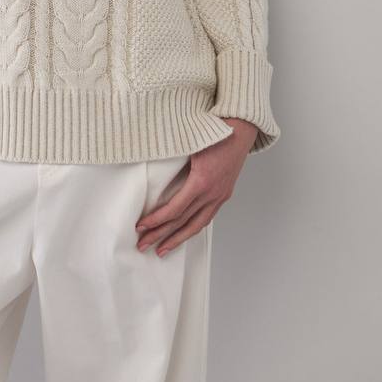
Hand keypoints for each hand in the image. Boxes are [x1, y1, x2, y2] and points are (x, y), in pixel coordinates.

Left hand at [135, 118, 257, 256]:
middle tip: (143, 246)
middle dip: (161, 235)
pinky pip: (207, 217)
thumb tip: (149, 168)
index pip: (174, 209)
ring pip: (197, 225)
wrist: (240, 131)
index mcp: (201, 182)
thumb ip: (172, 159)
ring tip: (162, 250)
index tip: (141, 226)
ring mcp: (219, 196)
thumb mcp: (189, 144)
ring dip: (178, 239)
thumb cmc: (214, 133)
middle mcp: (212, 194)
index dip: (156, 220)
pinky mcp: (223, 195)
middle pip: (182, 222)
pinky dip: (193, 228)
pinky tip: (184, 233)